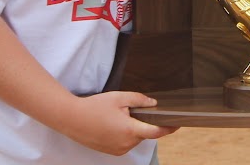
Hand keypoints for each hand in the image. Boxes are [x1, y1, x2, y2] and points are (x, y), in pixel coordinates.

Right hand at [60, 92, 176, 155]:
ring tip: (115, 117)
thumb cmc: (94, 107)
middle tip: (129, 110)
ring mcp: (118, 150)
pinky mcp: (111, 152)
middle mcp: (126, 143)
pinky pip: (125, 143)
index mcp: (130, 130)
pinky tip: (112, 124)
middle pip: (144, 133)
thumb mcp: (119, 98)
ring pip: (134, 138)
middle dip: (142, 122)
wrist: (72, 119)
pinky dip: (124, 134)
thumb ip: (139, 100)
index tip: (178, 123)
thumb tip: (153, 103)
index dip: (169, 128)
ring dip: (132, 128)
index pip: (156, 132)